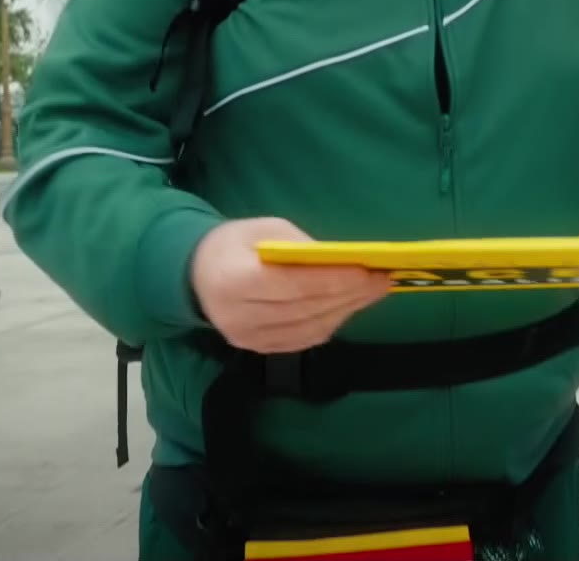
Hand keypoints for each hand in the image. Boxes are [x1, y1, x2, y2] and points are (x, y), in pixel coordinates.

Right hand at [189, 217, 391, 352]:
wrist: (197, 275)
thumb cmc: (235, 244)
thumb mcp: (265, 229)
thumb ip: (299, 246)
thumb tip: (343, 263)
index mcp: (233, 280)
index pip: (291, 286)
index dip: (331, 281)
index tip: (366, 272)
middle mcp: (238, 316)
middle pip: (304, 310)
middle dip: (348, 295)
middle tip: (381, 281)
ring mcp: (247, 339)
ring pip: (308, 329)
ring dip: (346, 311)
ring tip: (372, 292)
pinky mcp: (257, 349)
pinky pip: (303, 340)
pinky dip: (331, 323)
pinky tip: (349, 306)